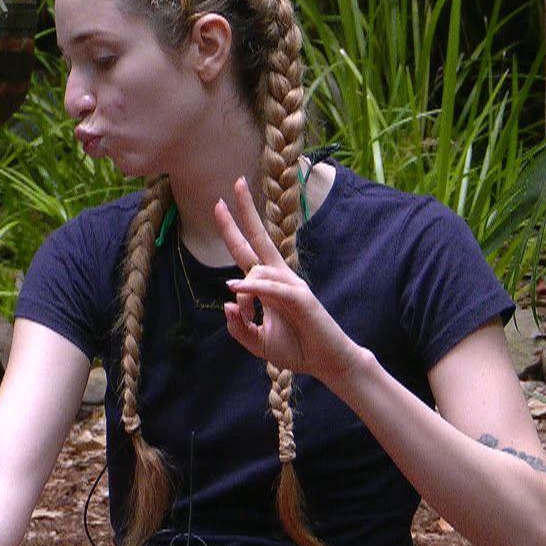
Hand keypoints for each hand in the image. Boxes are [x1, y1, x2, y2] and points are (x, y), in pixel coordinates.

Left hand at [213, 178, 368, 383]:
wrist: (326, 362)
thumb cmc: (295, 348)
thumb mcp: (256, 341)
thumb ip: (238, 326)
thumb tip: (227, 302)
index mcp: (269, 283)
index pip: (247, 250)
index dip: (232, 229)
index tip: (219, 205)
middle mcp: (280, 277)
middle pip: (258, 238)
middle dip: (246, 211)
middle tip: (236, 183)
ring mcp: (291, 286)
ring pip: (256, 271)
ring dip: (243, 293)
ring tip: (248, 315)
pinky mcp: (300, 299)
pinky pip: (271, 288)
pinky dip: (253, 287)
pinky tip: (236, 288)